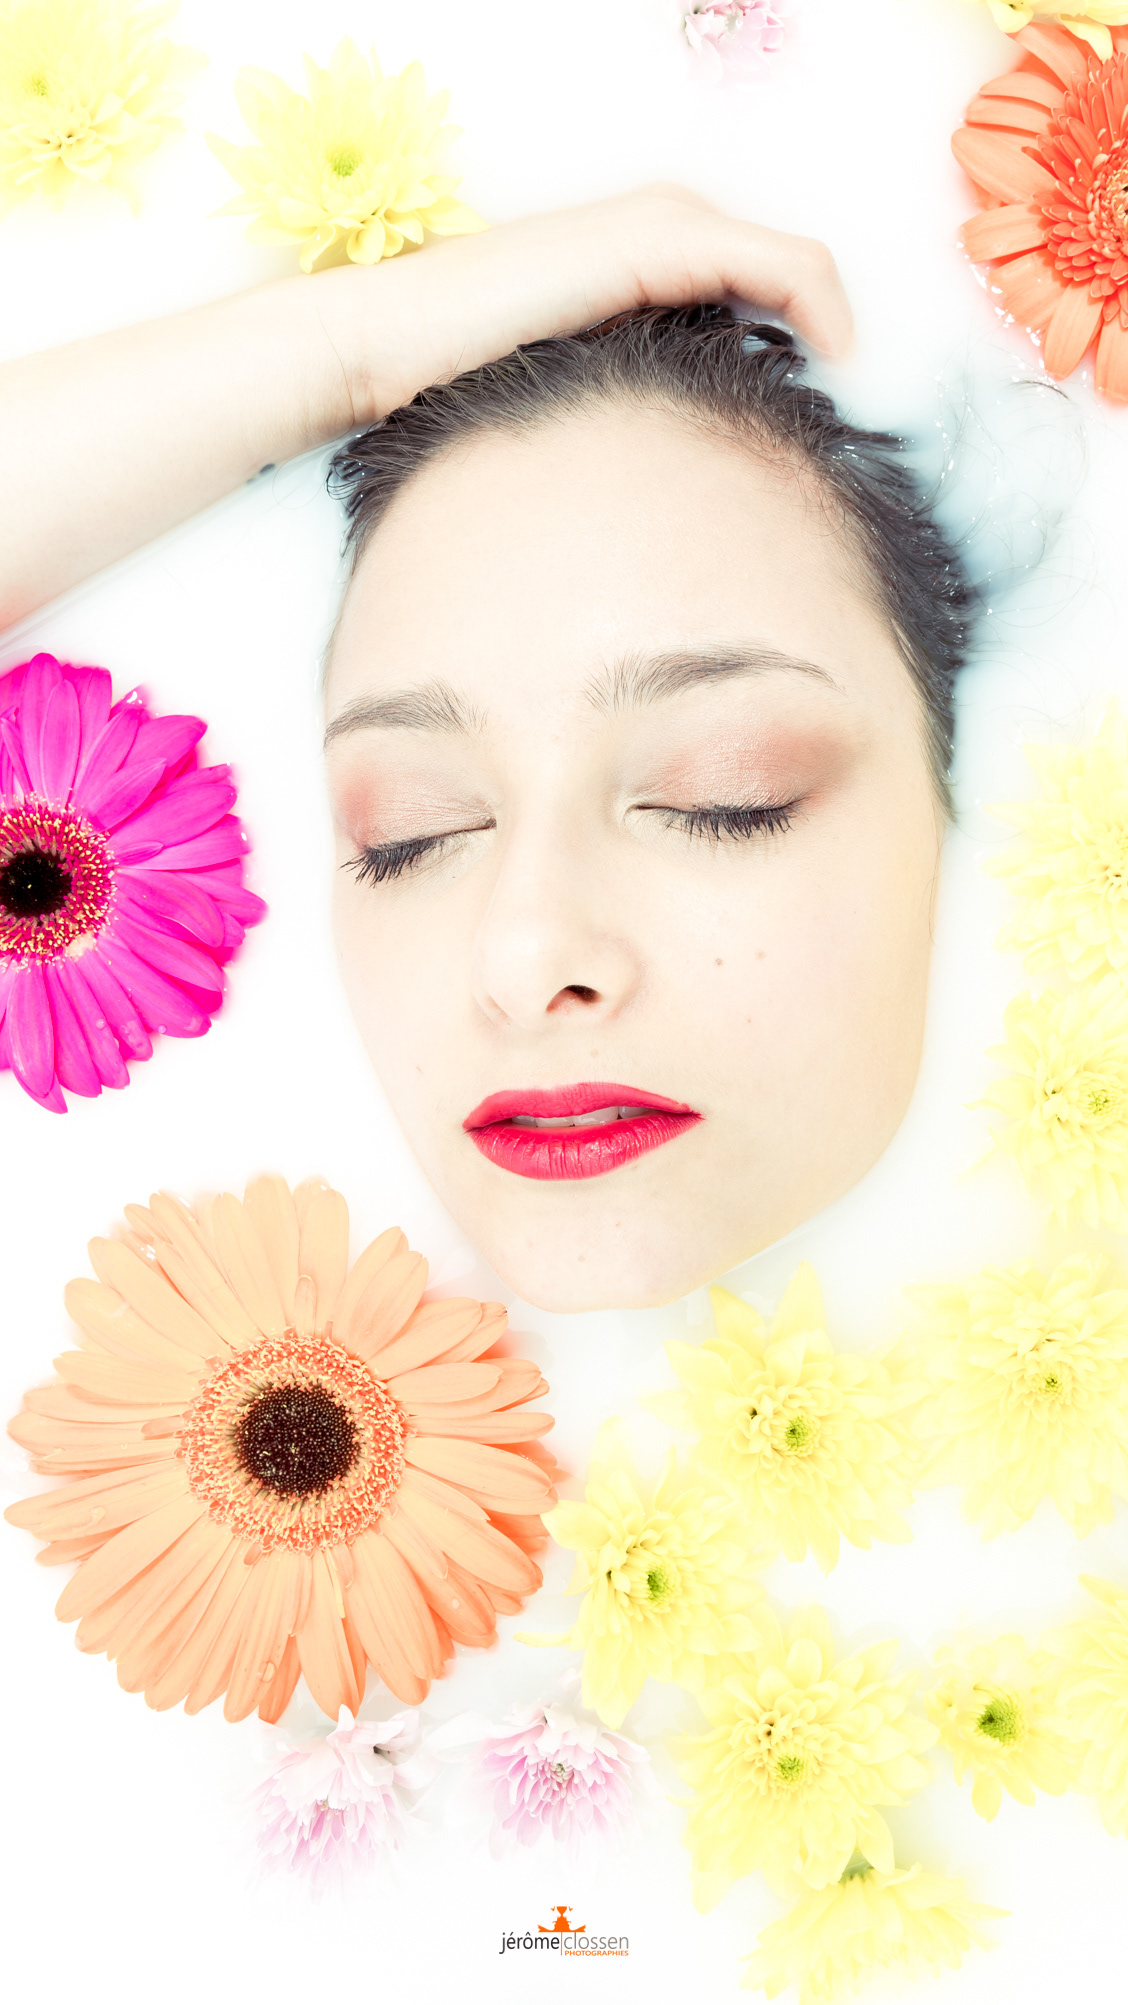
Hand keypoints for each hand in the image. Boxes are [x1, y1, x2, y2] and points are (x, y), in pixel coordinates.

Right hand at [310, 185, 852, 426]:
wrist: (392, 346)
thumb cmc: (462, 386)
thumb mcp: (572, 397)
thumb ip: (631, 407)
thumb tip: (684, 475)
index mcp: (641, 262)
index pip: (753, 286)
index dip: (800, 337)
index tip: (820, 416)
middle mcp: (660, 227)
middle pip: (781, 271)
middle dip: (824, 331)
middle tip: (848, 410)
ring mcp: (661, 225)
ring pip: (789, 261)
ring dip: (830, 319)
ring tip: (848, 392)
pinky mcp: (659, 241)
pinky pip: (780, 263)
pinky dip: (822, 301)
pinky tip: (838, 358)